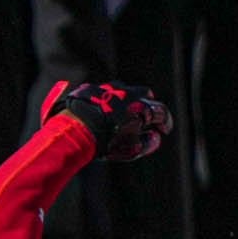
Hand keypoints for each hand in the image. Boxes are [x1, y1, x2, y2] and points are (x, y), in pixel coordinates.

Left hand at [42, 81, 171, 162]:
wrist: (72, 132)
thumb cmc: (105, 142)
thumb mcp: (130, 150)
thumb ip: (148, 143)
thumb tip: (155, 135)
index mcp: (141, 107)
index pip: (161, 111)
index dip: (165, 122)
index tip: (163, 130)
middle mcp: (128, 93)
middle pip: (145, 94)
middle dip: (146, 105)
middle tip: (141, 118)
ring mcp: (109, 88)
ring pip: (123, 90)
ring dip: (124, 100)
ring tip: (117, 113)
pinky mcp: (91, 88)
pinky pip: (102, 92)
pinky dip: (104, 100)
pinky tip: (99, 111)